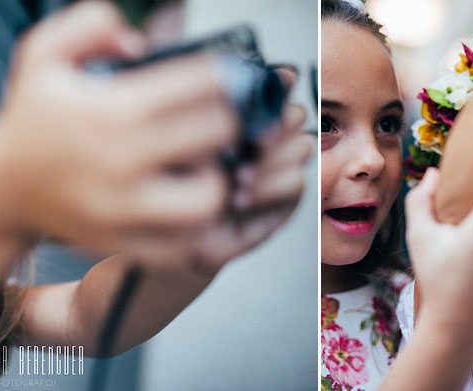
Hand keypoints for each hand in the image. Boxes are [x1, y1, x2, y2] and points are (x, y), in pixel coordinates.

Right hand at [0, 1, 238, 256]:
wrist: (0, 188)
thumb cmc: (32, 118)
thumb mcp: (44, 52)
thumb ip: (92, 24)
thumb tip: (141, 44)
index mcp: (110, 110)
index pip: (203, 85)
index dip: (219, 76)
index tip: (213, 80)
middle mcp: (120, 161)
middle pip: (217, 135)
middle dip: (222, 121)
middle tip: (211, 119)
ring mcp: (123, 210)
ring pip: (210, 198)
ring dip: (215, 178)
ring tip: (200, 165)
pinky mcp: (123, 244)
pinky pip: (185, 243)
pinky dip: (194, 226)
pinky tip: (182, 202)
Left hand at [191, 67, 312, 270]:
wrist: (171, 234)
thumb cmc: (171, 185)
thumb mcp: (180, 139)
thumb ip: (203, 108)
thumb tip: (227, 79)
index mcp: (243, 114)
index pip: (276, 87)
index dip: (280, 82)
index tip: (277, 80)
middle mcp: (266, 137)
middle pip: (295, 113)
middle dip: (277, 122)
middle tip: (251, 140)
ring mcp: (279, 167)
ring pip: (301, 146)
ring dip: (270, 160)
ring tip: (236, 177)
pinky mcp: (285, 199)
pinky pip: (296, 182)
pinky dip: (269, 188)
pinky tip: (241, 197)